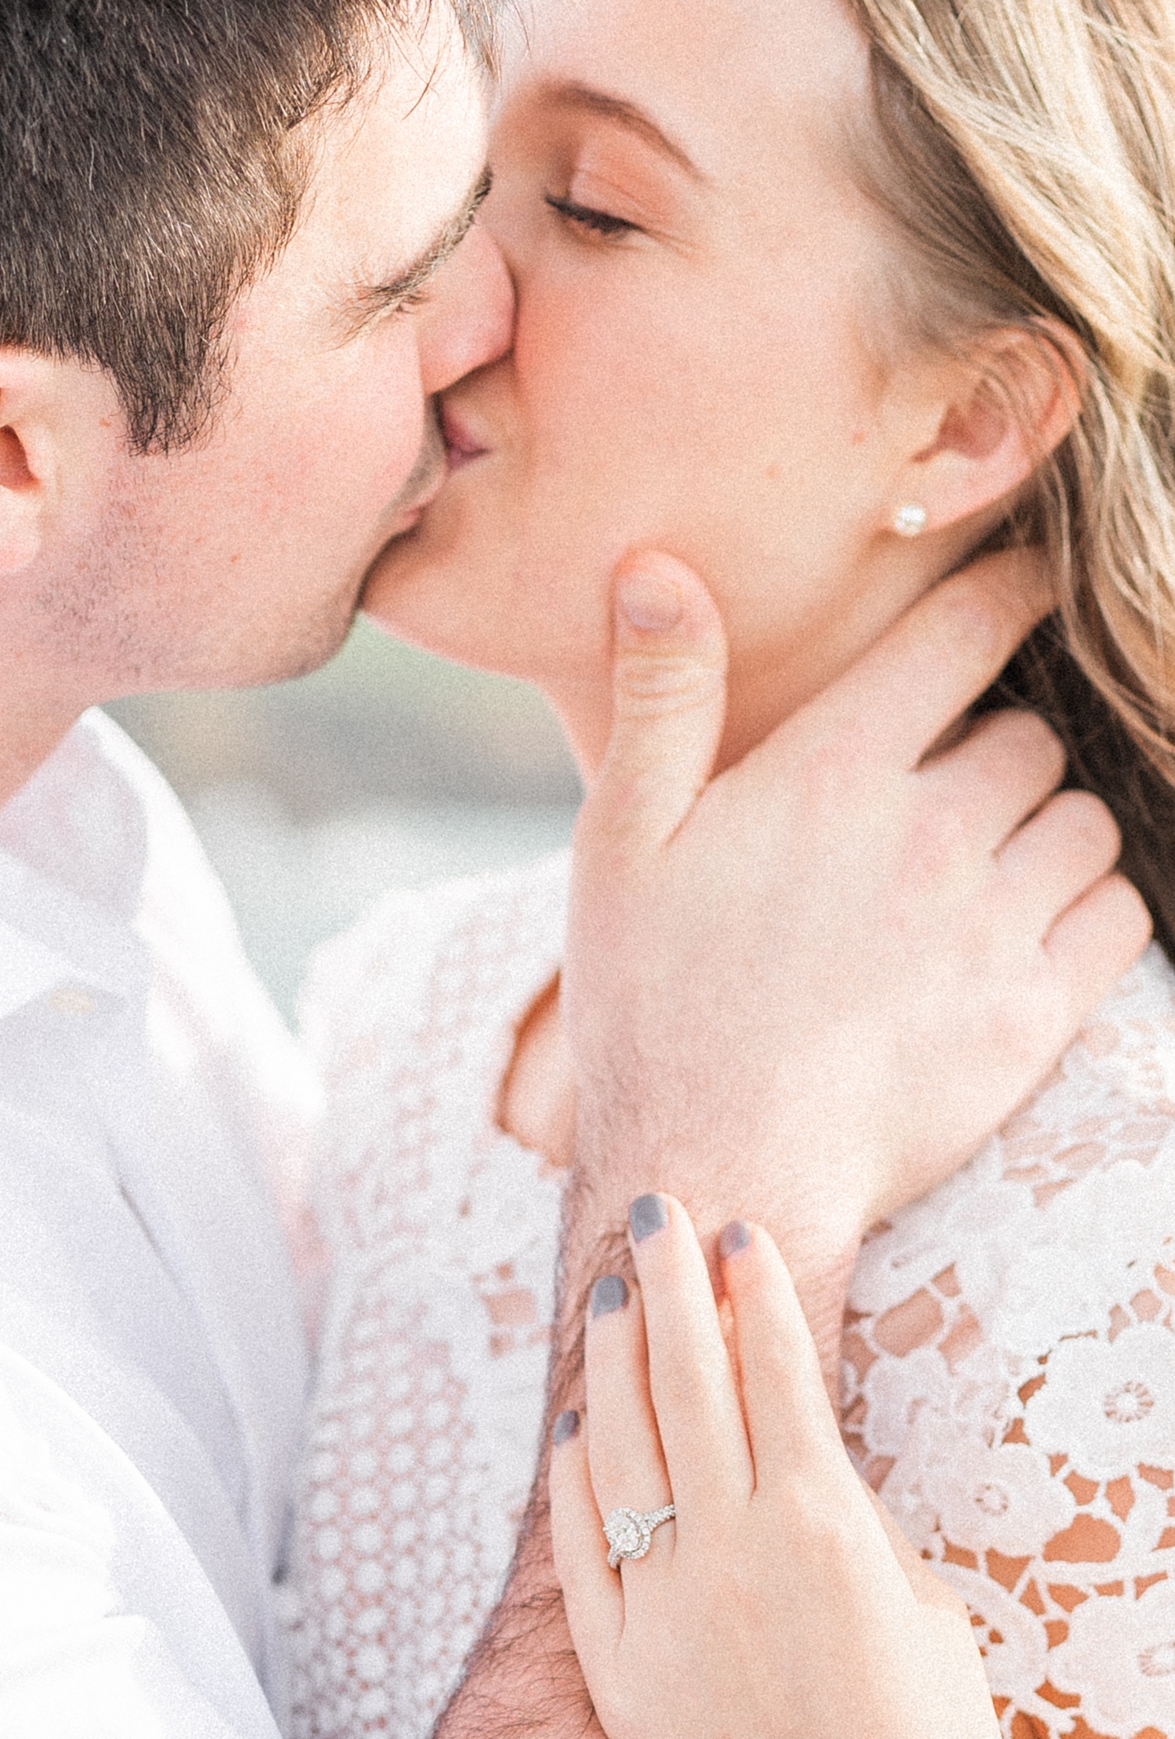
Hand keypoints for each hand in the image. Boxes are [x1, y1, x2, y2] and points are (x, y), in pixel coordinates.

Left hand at [549, 1197, 997, 1738]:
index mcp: (819, 1524)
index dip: (753, 1291)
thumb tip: (796, 1456)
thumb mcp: (919, 1608)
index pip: (774, 1371)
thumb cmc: (918, 1734)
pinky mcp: (618, 1666)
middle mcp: (731, 1549)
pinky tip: (573, 1423)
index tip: (736, 1229)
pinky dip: (572, 1476)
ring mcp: (664, 1605)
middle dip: (668, 1282)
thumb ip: (852, 1519)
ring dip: (614, 1358)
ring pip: (621, 1446)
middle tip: (653, 1209)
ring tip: (610, 1291)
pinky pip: (579, 1547)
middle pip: (686, 1381)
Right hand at [562, 547, 1148, 1344]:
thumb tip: (657, 567)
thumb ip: (661, 696)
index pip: (963, 633)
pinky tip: (1028, 930)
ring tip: (989, 864)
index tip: (1028, 584)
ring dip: (1049, 826)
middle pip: (1031, 735)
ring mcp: (991, 928)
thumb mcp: (620, 839)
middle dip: (1000, 745)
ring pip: (1086, 822)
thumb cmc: (651, 1003)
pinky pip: (1120, 917)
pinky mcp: (1034, 1016)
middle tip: (948, 786)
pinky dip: (1091, 909)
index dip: (1009, 592)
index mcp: (831, 772)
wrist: (715, 1173)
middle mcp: (929, 833)